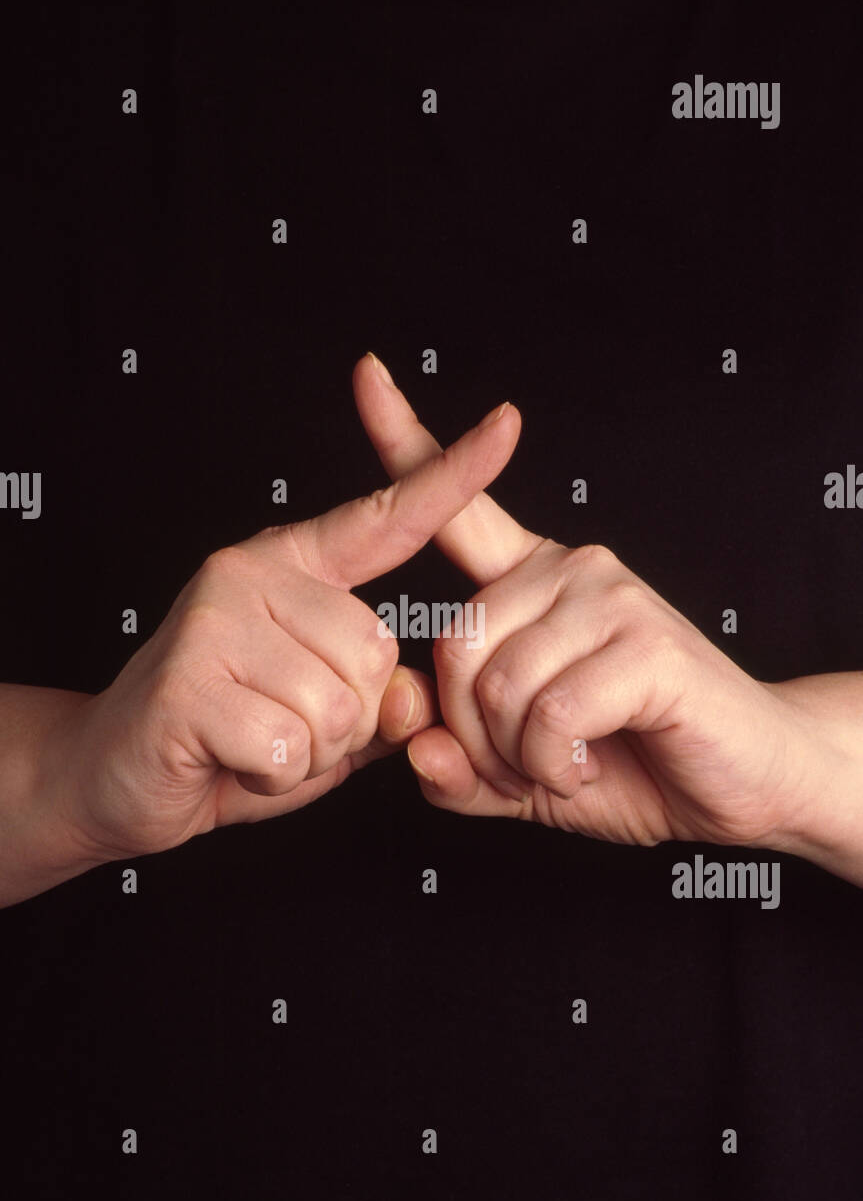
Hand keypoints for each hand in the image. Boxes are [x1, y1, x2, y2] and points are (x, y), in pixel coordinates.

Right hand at [50, 371, 517, 863]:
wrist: (119, 776)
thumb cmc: (229, 739)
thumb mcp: (325, 721)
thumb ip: (383, 702)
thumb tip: (416, 695)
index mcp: (292, 567)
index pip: (386, 518)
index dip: (453, 475)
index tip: (508, 423)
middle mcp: (251, 574)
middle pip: (375, 655)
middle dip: (346, 722)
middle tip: (280, 725)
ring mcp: (214, 620)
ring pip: (335, 708)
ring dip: (307, 754)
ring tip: (253, 742)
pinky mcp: (187, 681)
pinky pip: (288, 748)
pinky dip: (271, 777)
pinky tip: (230, 759)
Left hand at [358, 358, 824, 852]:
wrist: (747, 782)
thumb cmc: (636, 761)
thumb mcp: (527, 774)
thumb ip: (462, 769)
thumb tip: (413, 750)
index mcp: (531, 583)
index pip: (461, 506)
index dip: (407, 440)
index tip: (368, 373)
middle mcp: (568, 569)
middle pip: (454, 645)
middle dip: (471, 736)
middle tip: (522, 768)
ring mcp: (610, 595)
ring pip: (497, 684)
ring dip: (516, 757)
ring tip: (561, 764)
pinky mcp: (645, 640)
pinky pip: (548, 712)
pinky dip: (553, 763)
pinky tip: (584, 762)